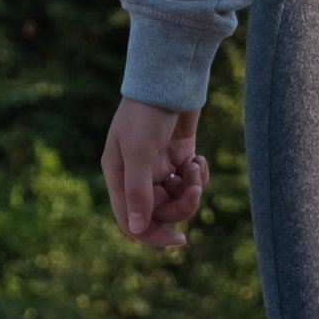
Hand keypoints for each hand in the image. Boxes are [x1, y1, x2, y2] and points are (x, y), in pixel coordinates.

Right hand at [101, 97, 207, 248]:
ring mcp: (158, 168)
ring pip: (178, 199)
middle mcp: (137, 176)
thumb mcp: (139, 154)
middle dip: (182, 205)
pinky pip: (190, 182)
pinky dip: (198, 175)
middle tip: (194, 187)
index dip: (154, 236)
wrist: (168, 79)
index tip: (179, 239)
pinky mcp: (179, 157)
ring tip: (196, 165)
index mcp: (119, 177)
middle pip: (160, 213)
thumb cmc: (147, 114)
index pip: (132, 223)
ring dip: (192, 188)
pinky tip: (199, 158)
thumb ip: (137, 193)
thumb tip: (135, 230)